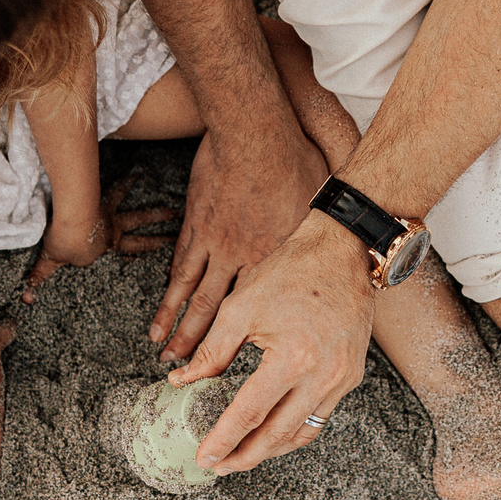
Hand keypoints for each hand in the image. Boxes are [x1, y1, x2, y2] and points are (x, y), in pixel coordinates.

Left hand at [24, 179, 176, 304]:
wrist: (68, 223)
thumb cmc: (61, 243)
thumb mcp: (48, 263)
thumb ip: (39, 277)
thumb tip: (24, 298)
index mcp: (104, 253)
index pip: (124, 259)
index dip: (136, 259)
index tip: (154, 261)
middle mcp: (114, 238)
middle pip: (141, 240)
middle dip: (159, 240)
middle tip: (176, 240)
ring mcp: (113, 220)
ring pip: (140, 217)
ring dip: (157, 214)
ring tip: (174, 210)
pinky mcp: (106, 203)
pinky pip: (119, 191)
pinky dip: (128, 182)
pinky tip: (138, 173)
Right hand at [150, 116, 326, 360]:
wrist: (253, 132)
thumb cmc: (292, 160)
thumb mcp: (318, 200)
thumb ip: (319, 229)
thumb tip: (339, 240)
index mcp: (272, 256)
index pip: (257, 309)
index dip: (242, 339)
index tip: (235, 359)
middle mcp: (239, 255)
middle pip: (214, 309)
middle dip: (196, 342)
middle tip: (180, 367)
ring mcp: (213, 240)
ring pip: (190, 290)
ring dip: (175, 321)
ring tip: (160, 346)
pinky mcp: (196, 221)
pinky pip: (180, 262)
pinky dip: (170, 288)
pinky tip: (163, 304)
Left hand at [178, 214, 373, 473]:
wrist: (343, 253)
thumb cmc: (291, 272)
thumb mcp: (241, 307)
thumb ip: (211, 351)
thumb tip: (182, 381)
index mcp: (293, 357)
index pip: (250, 413)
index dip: (224, 439)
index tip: (205, 457)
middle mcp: (323, 375)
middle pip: (277, 434)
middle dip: (245, 457)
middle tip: (219, 466)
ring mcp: (342, 379)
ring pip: (303, 433)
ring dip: (271, 450)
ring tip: (243, 456)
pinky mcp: (351, 376)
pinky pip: (321, 416)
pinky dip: (295, 431)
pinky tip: (274, 433)